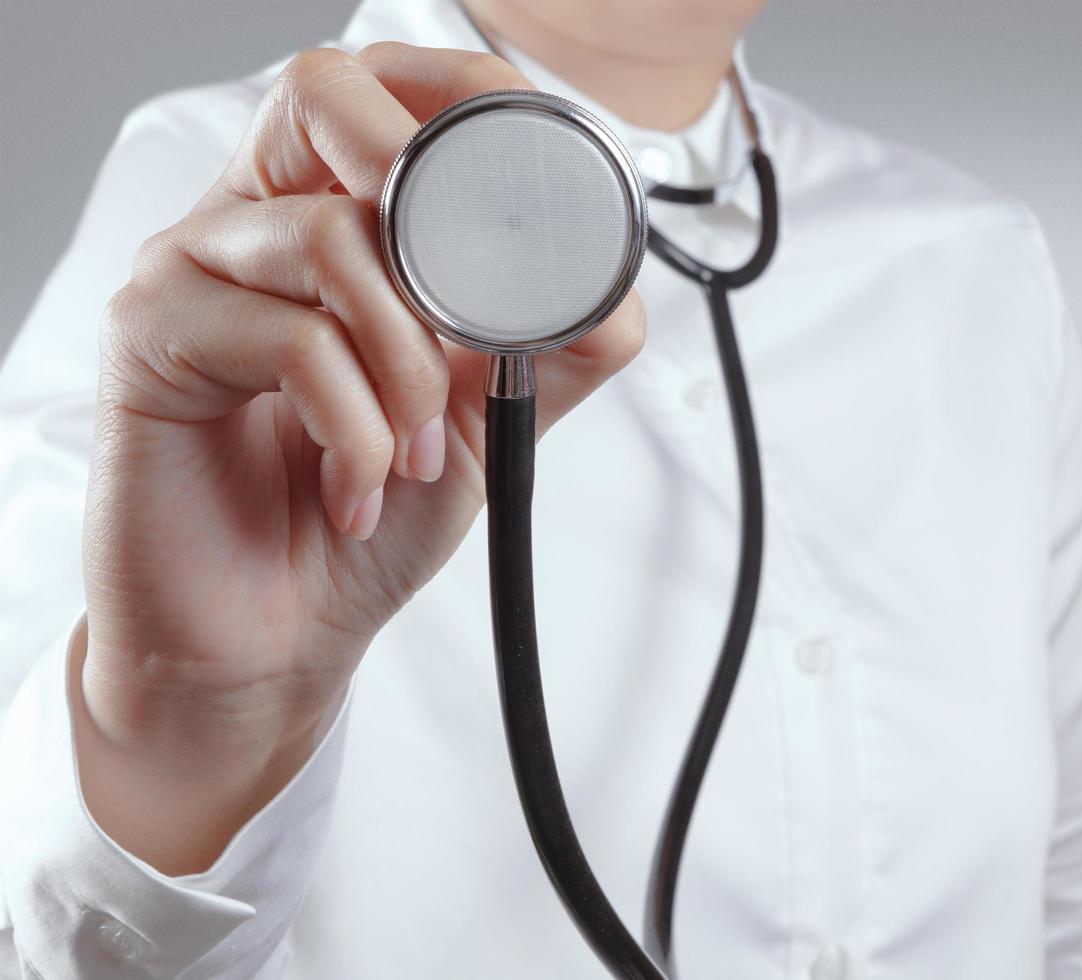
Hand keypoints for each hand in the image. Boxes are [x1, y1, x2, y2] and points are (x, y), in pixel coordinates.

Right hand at [76, 43, 644, 873]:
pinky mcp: (150, 337)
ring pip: (330, 235)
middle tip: (466, 310)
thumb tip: (610, 285)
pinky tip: (358, 486)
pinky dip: (357, 426)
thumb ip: (548, 344)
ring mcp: (194, 271)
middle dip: (426, 189)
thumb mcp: (484, 419)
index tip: (534, 186)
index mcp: (330, 222)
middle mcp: (254, 224)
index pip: (380, 92)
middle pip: (326, 95)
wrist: (275, 637)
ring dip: (409, 364)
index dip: (462, 103)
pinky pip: (288, 336)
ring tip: (416, 452)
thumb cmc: (366, 517)